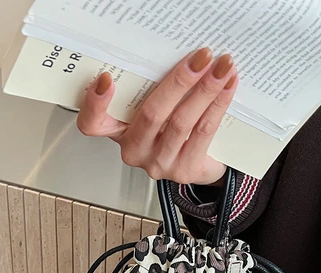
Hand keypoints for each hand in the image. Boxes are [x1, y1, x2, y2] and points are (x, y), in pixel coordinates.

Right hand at [77, 48, 237, 184]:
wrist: (202, 164)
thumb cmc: (173, 131)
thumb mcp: (155, 111)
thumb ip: (151, 92)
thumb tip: (173, 55)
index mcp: (119, 132)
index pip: (93, 125)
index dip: (95, 104)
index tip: (106, 79)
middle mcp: (136, 150)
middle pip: (151, 115)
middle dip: (179, 81)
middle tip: (200, 58)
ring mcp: (160, 163)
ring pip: (181, 122)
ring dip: (205, 91)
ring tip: (221, 68)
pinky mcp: (185, 170)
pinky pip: (203, 133)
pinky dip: (217, 106)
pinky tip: (226, 88)